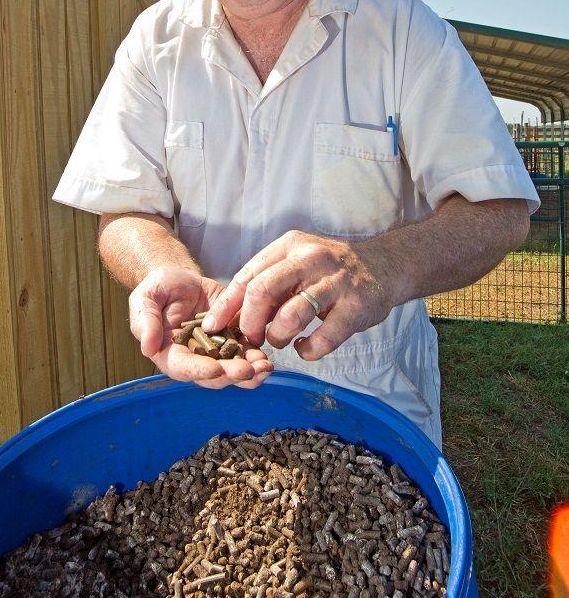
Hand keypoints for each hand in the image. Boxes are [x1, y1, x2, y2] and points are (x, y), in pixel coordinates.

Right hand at [128, 266, 273, 388]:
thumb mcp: (145, 298)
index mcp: (170, 353)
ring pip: (233, 369)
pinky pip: (246, 352)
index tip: (216, 369)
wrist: (182, 278)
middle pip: (213, 375)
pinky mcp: (233, 338)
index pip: (184, 368)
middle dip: (231, 375)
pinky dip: (257, 357)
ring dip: (250, 372)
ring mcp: (216, 350)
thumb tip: (147, 348)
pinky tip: (268, 357)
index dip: (200, 371)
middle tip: (248, 370)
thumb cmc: (159, 288)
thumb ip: (146, 321)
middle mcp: (195, 358)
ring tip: (264, 367)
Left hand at [201, 230, 395, 360]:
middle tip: (250, 340)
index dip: (226, 306)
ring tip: (282, 340)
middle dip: (249, 323)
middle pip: (262, 291)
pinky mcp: (355, 306)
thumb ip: (268, 284)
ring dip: (279, 337)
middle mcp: (310, 259)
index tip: (213, 328)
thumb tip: (231, 316)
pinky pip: (323, 338)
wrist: (384, 266)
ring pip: (291, 315)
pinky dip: (309, 351)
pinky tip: (307, 347)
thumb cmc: (329, 271)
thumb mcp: (297, 263)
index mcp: (289, 246)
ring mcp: (334, 282)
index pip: (247, 276)